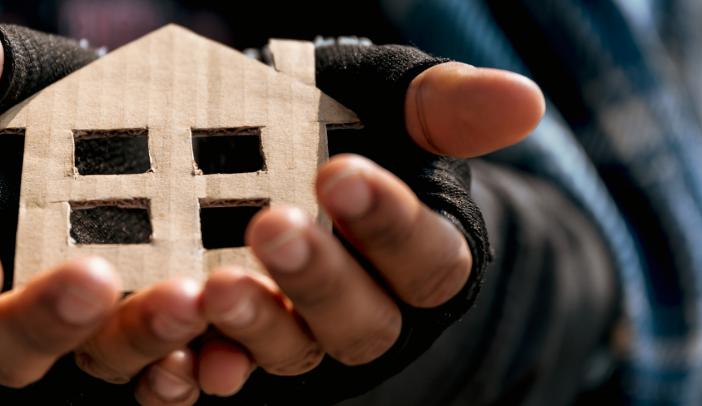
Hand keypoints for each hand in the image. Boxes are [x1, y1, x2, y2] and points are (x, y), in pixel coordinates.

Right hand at [0, 13, 207, 403]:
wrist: (136, 148)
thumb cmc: (55, 118)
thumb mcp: (15, 83)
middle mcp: (20, 313)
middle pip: (14, 344)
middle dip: (50, 317)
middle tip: (94, 275)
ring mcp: (89, 341)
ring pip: (102, 361)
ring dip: (141, 338)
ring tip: (185, 298)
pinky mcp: (153, 354)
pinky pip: (164, 381)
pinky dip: (190, 372)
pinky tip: (218, 355)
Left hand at [195, 62, 544, 394]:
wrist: (271, 145)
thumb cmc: (348, 121)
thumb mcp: (394, 100)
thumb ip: (446, 108)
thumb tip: (522, 102)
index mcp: (422, 257)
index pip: (428, 262)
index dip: (388, 225)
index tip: (338, 173)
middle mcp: (369, 310)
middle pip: (362, 324)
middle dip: (318, 280)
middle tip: (270, 227)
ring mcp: (302, 336)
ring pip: (294, 355)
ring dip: (256, 328)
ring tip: (215, 286)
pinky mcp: (239, 347)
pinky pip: (225, 372)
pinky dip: (201, 369)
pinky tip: (179, 356)